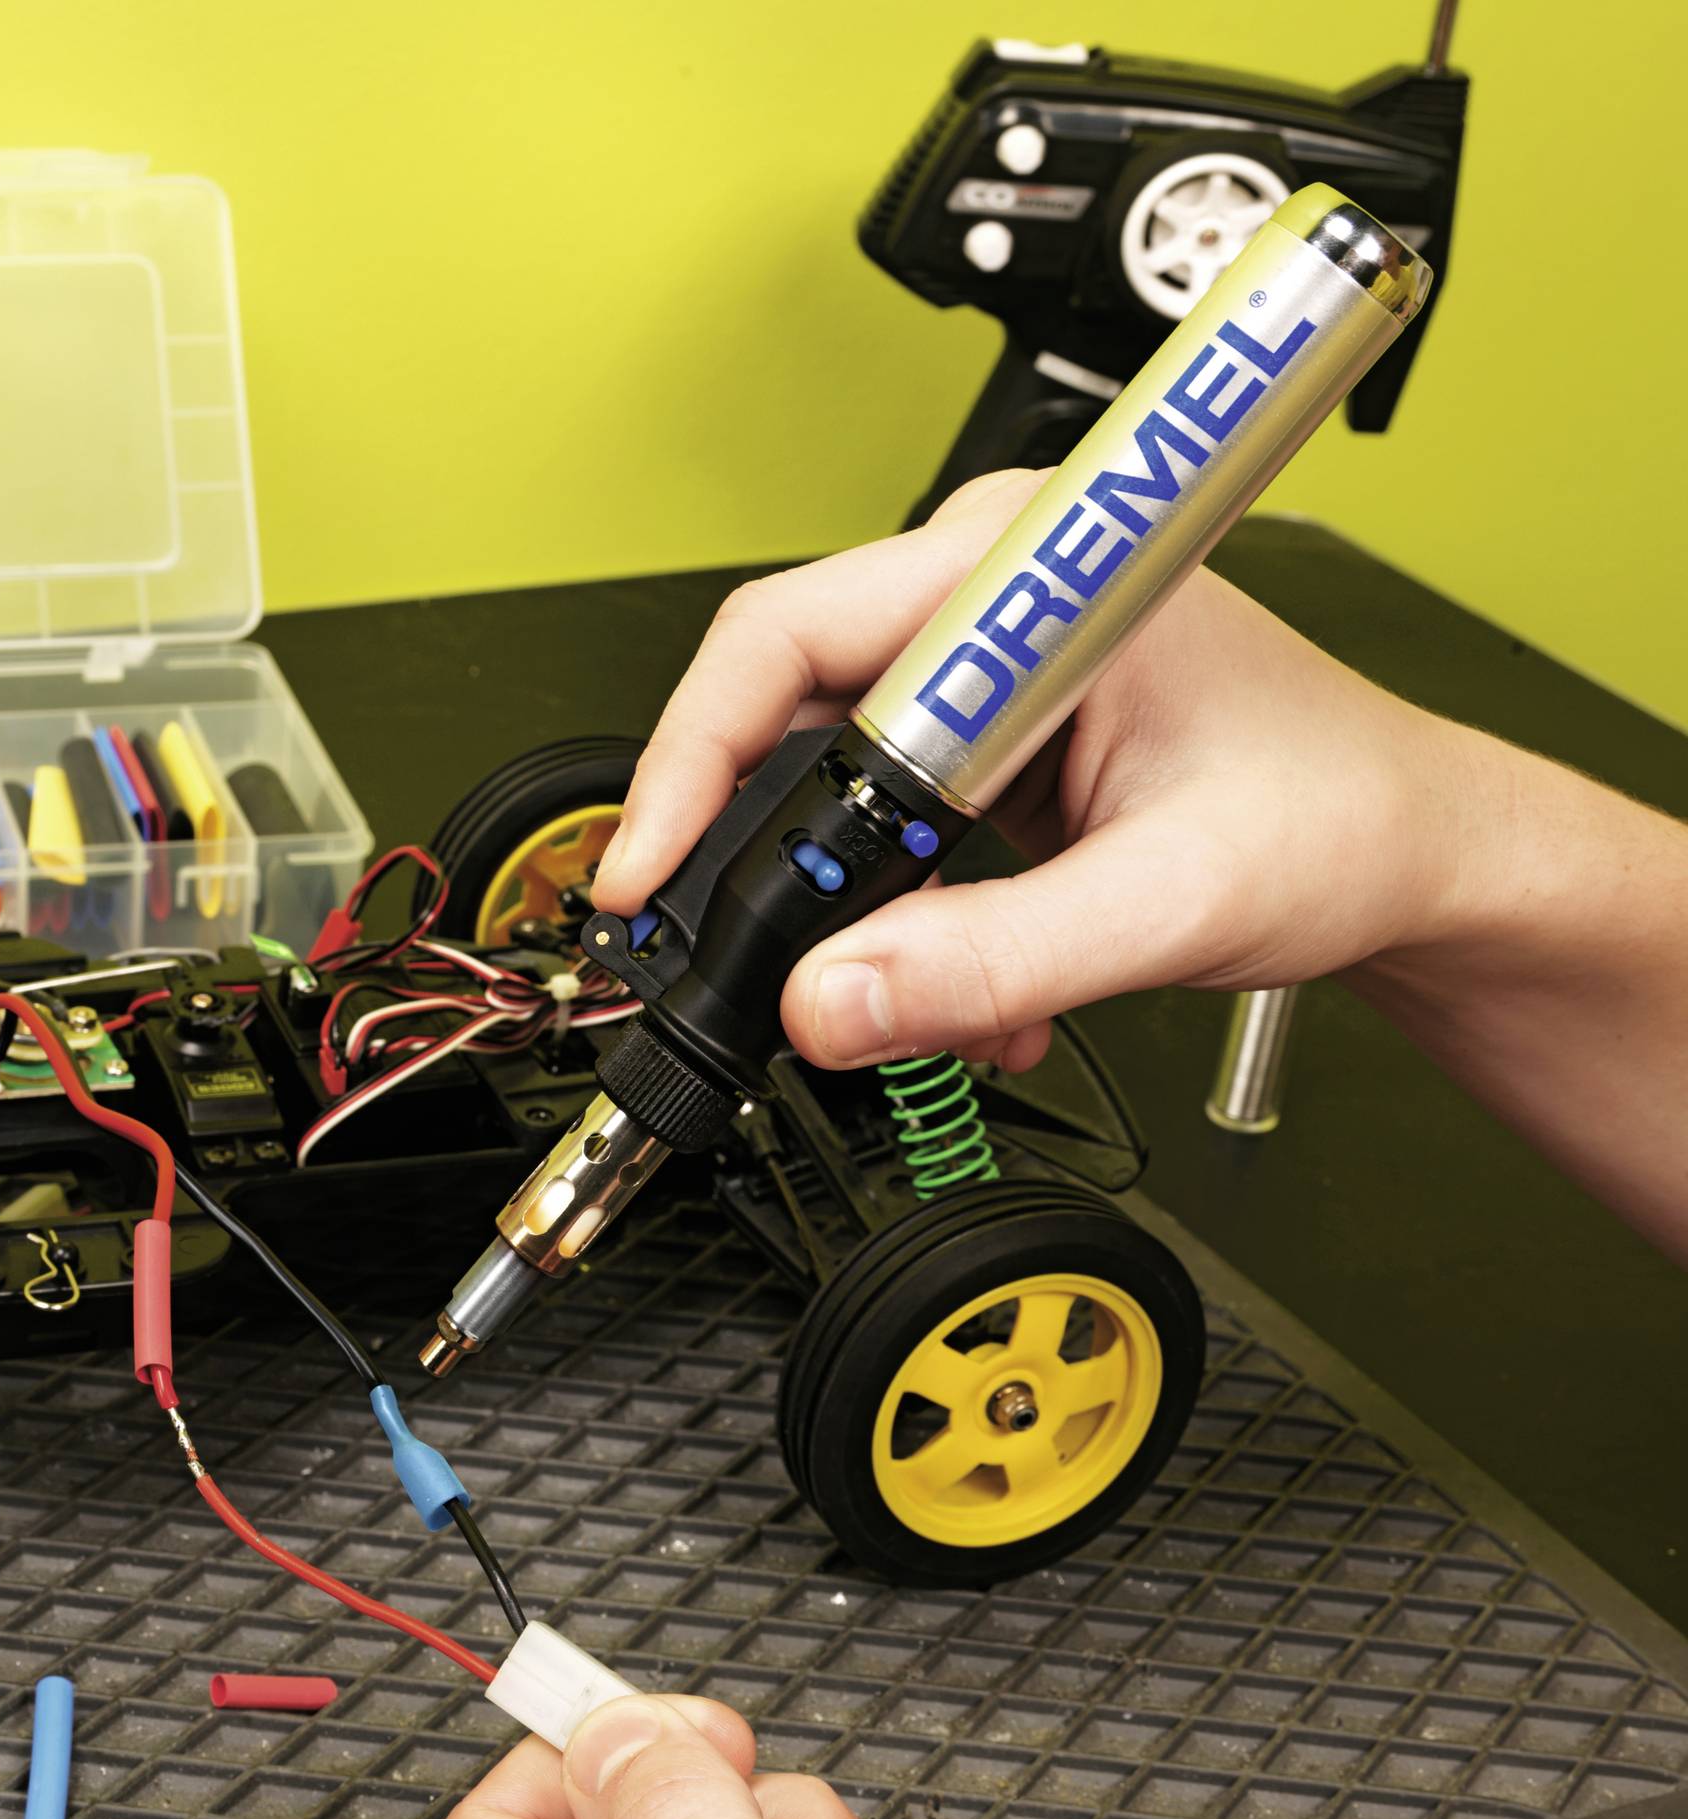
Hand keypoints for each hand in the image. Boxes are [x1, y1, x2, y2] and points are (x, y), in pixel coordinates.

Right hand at [590, 470, 1492, 1071]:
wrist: (1413, 851)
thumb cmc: (1341, 817)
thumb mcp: (1166, 903)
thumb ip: (991, 962)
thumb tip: (828, 1004)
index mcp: (1023, 571)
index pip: (784, 638)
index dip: (692, 760)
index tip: (646, 873)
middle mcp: (982, 596)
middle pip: (775, 712)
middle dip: (770, 865)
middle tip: (765, 971)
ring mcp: (971, 667)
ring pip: (814, 787)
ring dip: (851, 917)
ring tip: (924, 996)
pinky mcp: (972, 739)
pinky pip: (867, 829)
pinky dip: (894, 927)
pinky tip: (971, 983)